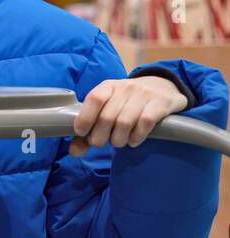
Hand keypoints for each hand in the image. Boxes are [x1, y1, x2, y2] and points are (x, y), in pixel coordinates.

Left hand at [70, 76, 188, 155]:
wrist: (163, 87)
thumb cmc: (128, 102)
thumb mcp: (108, 107)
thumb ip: (90, 128)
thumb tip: (75, 151)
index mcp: (108, 86)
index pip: (94, 99)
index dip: (84, 118)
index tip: (82, 133)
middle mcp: (125, 88)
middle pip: (107, 117)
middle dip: (100, 136)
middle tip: (101, 143)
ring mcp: (144, 94)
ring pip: (124, 122)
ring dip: (118, 139)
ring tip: (119, 142)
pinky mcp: (161, 103)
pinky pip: (145, 123)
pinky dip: (136, 136)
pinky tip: (134, 141)